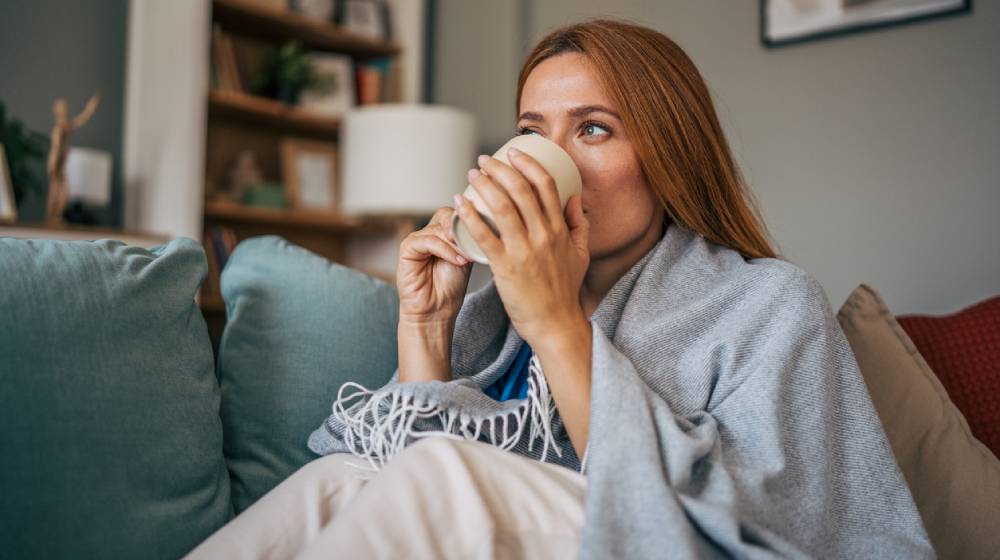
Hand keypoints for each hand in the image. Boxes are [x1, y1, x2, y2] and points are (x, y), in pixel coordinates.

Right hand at [396, 206, 472, 325]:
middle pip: (446, 215)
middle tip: (475, 241)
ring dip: (456, 243)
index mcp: (442, 232)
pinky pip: (428, 241)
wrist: (436, 311)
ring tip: (467, 257)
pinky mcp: (407, 248)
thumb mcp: (466, 257)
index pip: (455, 213)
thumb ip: (469, 239)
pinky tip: (457, 261)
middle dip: (462, 228)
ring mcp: (416, 239)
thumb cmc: (450, 288)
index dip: (469, 219)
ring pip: (439, 228)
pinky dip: (445, 250)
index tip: (485, 230)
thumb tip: (481, 222)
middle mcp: (428, 233)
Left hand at [454, 147, 589, 347]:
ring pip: (502, 208)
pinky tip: (459, 203)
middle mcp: (543, 236)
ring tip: (472, 174)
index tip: (513, 152)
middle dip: (501, 169)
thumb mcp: (581, 255)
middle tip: (485, 160)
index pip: (546, 186)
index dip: (528, 164)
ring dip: (485, 186)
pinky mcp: (506, 268)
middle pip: (521, 191)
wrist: (555, 324)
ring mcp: (524, 251)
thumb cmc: (565, 291)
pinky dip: (470, 216)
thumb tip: (574, 199)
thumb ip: (579, 225)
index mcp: (560, 230)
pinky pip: (484, 236)